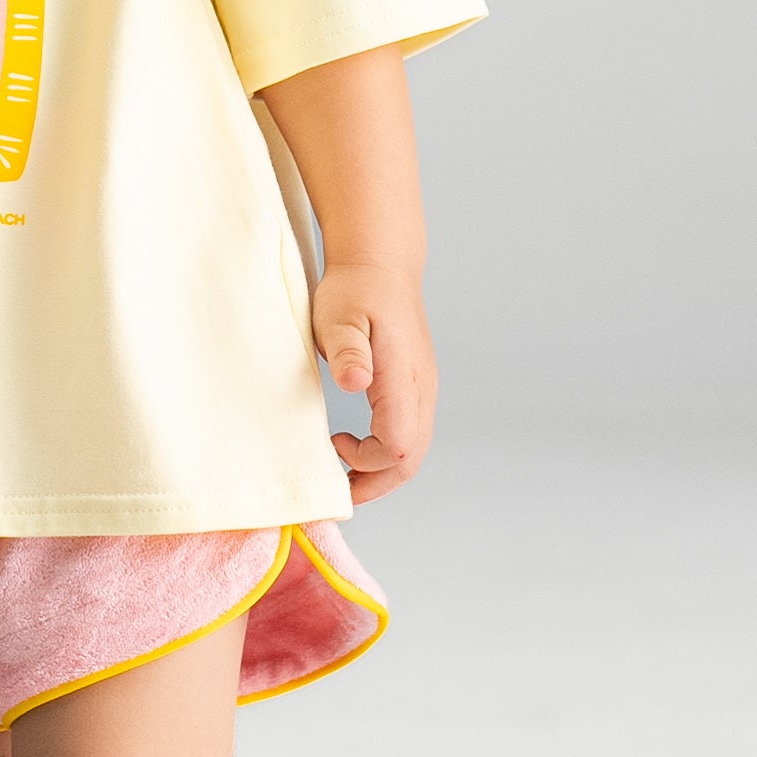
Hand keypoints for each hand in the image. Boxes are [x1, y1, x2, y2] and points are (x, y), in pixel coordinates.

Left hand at [310, 270, 434, 507]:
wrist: (380, 265)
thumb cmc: (354, 289)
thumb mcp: (338, 314)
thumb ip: (347, 349)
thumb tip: (355, 382)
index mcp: (403, 377)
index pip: (399, 445)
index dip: (367, 460)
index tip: (333, 444)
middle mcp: (421, 388)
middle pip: (412, 457)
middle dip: (377, 482)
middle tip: (341, 491)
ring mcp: (423, 388)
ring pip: (415, 449)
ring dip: (382, 470)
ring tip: (346, 474)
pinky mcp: (416, 386)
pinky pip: (411, 433)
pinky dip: (387, 452)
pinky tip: (358, 446)